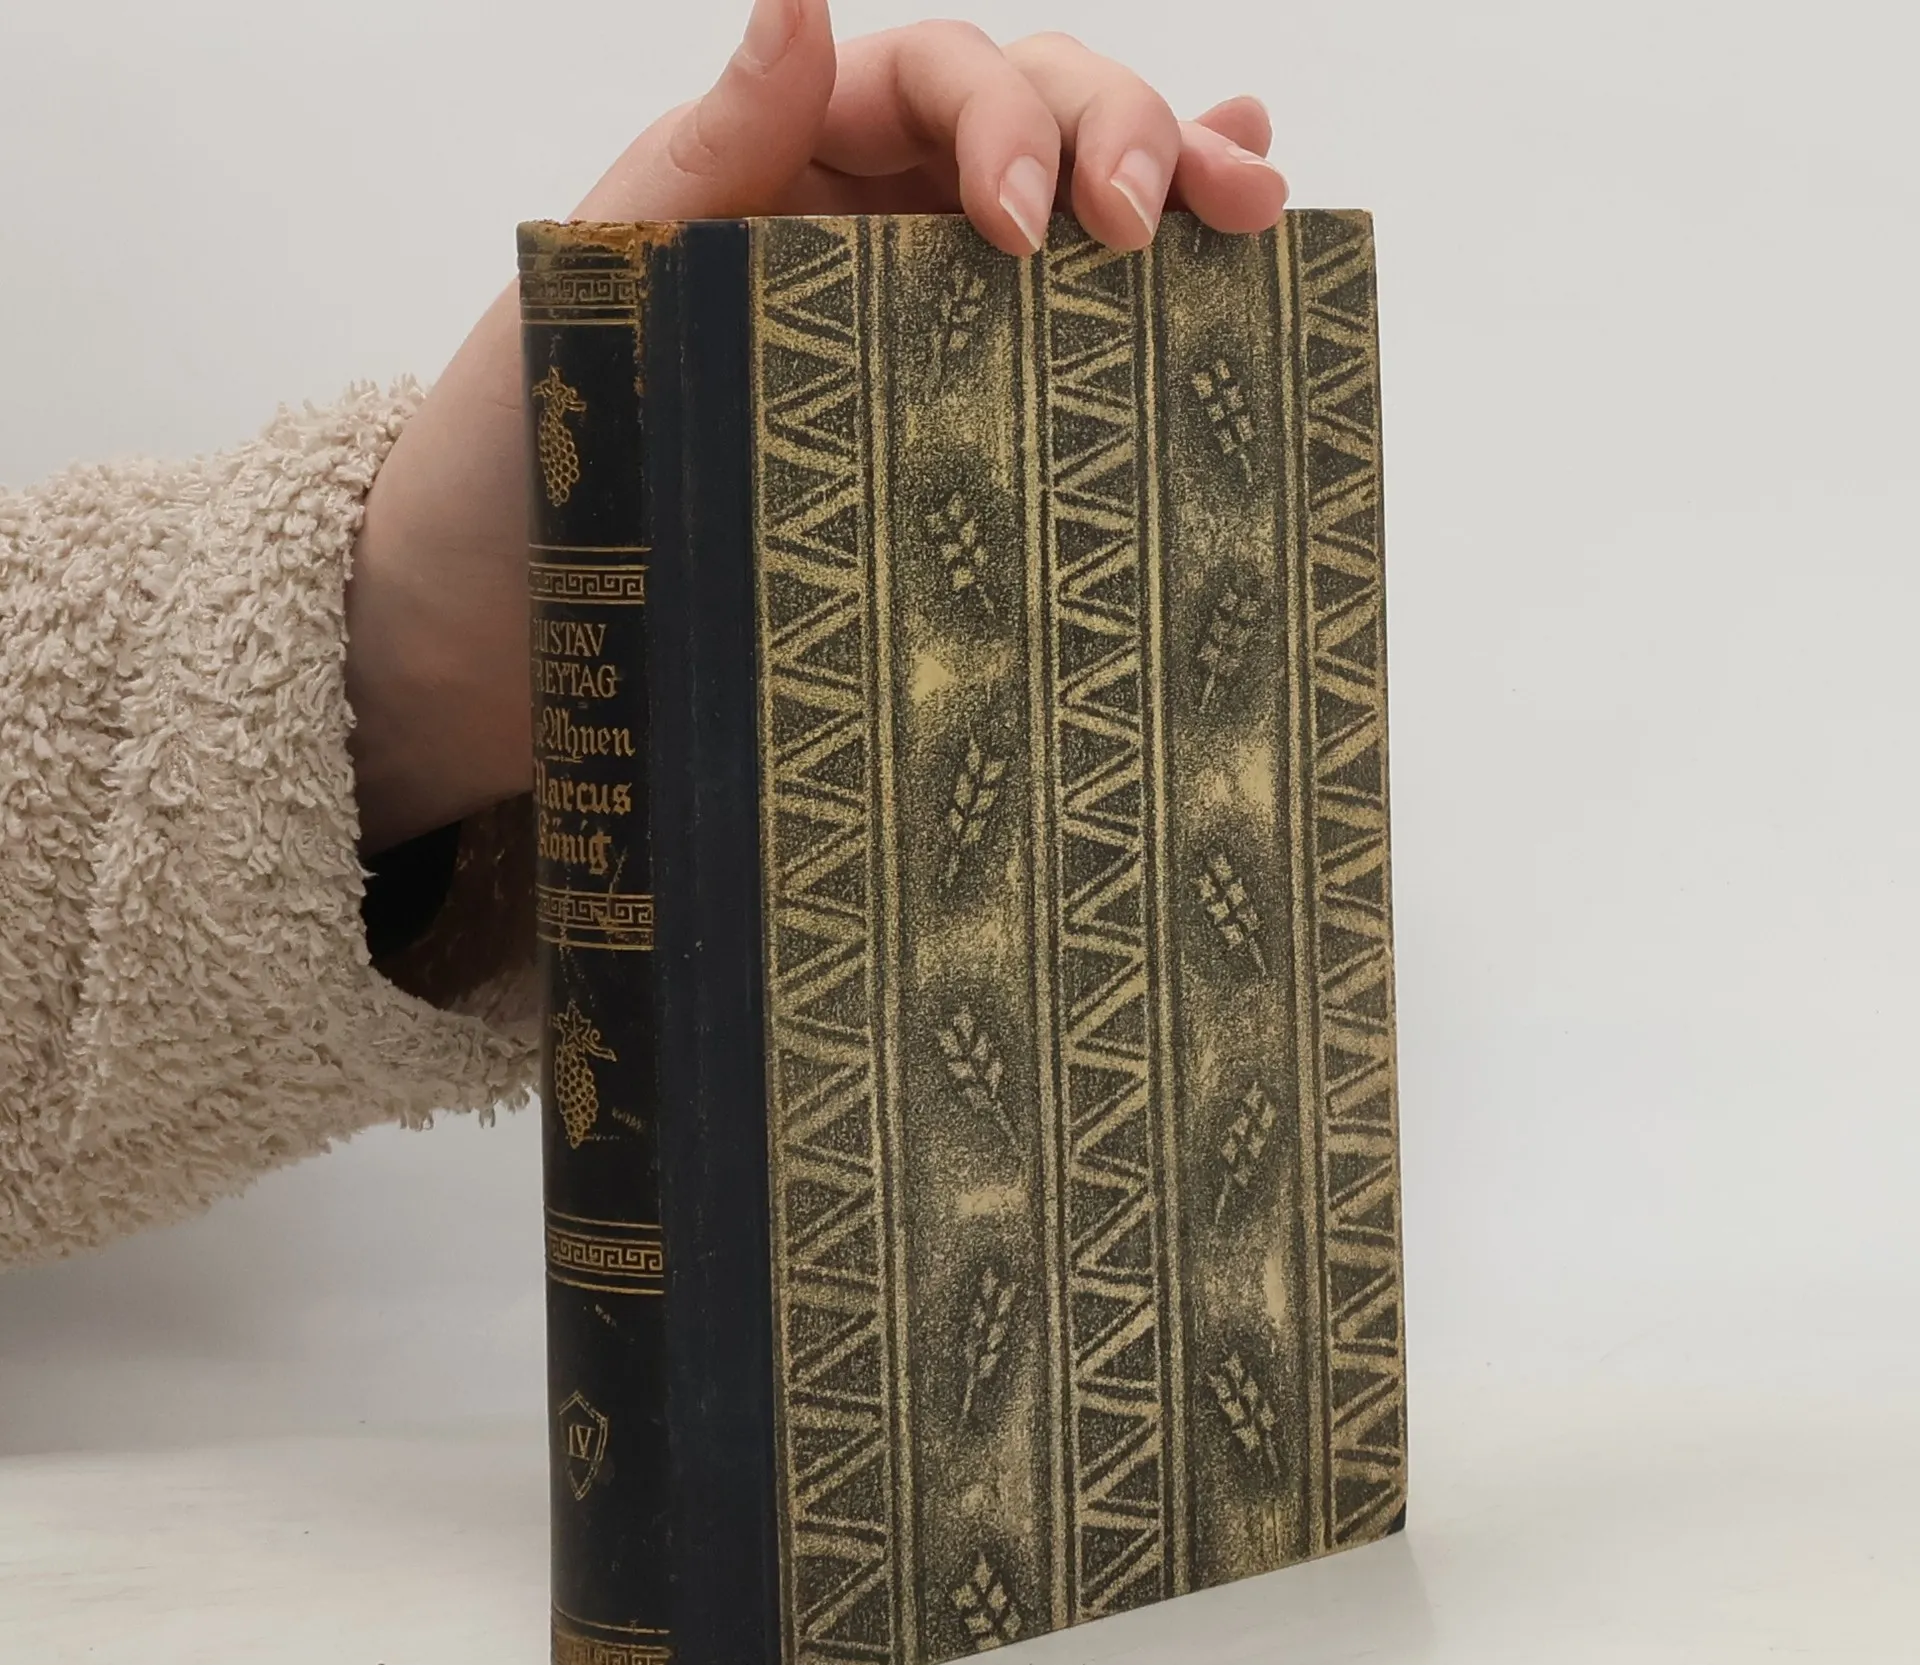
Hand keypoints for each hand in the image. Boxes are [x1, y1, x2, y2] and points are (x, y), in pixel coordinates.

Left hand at [344, 0, 1287, 852]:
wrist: (495, 615)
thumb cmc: (524, 451)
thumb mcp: (606, 282)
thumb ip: (714, 149)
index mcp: (783, 158)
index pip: (935, 78)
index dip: (1011, 121)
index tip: (1035, 231)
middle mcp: (863, 219)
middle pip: (1029, 118)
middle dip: (1121, 138)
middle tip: (1173, 218)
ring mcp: (912, 315)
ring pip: (1070, 205)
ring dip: (1172, 177)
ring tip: (1252, 197)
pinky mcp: (940, 419)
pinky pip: (1056, 330)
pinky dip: (1151, 278)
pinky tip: (1231, 242)